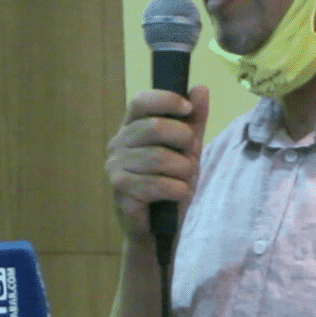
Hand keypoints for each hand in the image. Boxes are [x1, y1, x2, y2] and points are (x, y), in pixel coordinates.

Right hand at [105, 85, 209, 243]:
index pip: (141, 101)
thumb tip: (200, 88)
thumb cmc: (170, 184)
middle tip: (189, 159)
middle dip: (183, 141)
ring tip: (184, 180)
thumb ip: (194, 121)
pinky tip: (179, 194)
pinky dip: (178, 189)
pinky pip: (157, 183)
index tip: (187, 110)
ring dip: (183, 171)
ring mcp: (115, 167)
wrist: (160, 228)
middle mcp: (117, 143)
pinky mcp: (120, 190)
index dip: (166, 100)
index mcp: (131, 128)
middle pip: (154, 127)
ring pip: (159, 158)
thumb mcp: (187, 149)